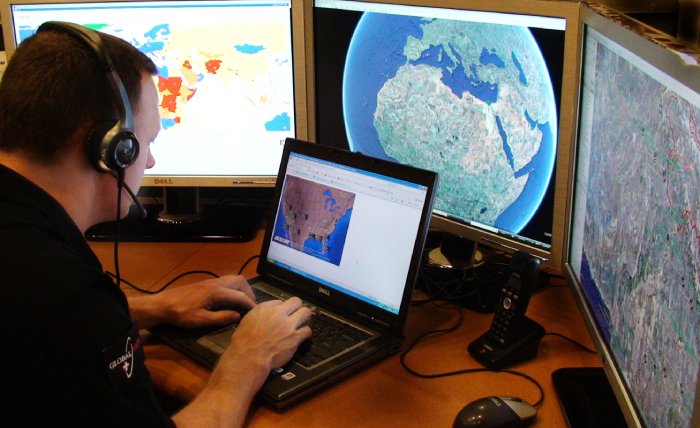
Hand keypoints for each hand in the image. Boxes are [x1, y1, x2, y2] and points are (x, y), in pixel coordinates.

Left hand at [130, 274, 256, 328]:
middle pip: (239, 281)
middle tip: (250, 306)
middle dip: (248, 292)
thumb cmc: (180, 314)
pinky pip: (225, 281)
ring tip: (242, 303)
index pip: (240, 296)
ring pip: (232, 279)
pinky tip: (230, 300)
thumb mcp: (201, 320)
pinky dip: (233, 288)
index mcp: (216, 292)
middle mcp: (215, 283)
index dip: (250, 304)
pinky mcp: (205, 284)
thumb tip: (238, 316)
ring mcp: (210, 281)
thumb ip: (221, 318)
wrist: (161, 305)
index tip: (258, 313)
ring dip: (241, 289)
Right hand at [173, 297, 311, 426]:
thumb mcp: (246, 322)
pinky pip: (307, 330)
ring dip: (305, 317)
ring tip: (304, 322)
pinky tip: (304, 335)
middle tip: (298, 312)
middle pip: (296, 301)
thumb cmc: (244, 344)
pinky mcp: (295, 337)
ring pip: (306, 312)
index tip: (284, 312)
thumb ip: (258, 315)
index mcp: (264, 308)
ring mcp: (288, 325)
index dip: (283, 308)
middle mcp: (277, 314)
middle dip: (298, 307)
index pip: (280, 301)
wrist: (248, 357)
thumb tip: (265, 315)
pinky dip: (306, 333)